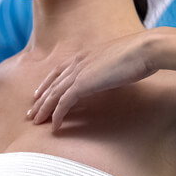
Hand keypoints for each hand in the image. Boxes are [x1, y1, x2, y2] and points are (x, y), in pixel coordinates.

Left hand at [27, 31, 158, 130]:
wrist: (144, 49)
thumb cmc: (139, 55)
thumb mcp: (118, 61)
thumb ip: (107, 69)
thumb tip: (109, 77)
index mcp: (84, 55)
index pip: (58, 71)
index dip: (47, 84)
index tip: (39, 95)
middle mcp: (77, 62)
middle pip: (52, 84)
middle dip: (40, 100)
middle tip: (31, 114)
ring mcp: (78, 72)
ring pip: (53, 94)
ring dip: (43, 110)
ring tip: (36, 123)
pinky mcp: (83, 84)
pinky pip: (64, 103)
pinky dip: (57, 115)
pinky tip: (55, 126)